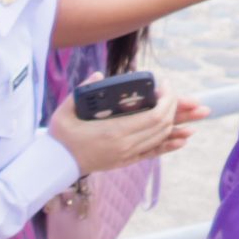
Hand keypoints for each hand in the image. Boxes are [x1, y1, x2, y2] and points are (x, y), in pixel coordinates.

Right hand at [50, 89, 197, 175]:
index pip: (155, 115)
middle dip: (175, 107)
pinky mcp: (126, 160)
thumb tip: (98, 74)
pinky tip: (183, 137)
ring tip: (181, 109)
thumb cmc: (59, 137)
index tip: (165, 85)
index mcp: (114, 131)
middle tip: (172, 93)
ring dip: (175, 122)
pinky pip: (154, 152)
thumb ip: (81, 91)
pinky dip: (171, 144)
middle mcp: (125, 144)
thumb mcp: (64, 112)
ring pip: (162, 137)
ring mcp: (127, 154)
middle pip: (163, 125)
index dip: (168, 99)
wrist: (55, 165)